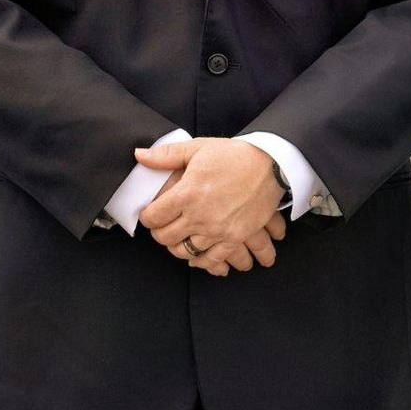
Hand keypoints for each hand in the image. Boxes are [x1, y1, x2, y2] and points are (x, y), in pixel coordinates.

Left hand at [136, 138, 283, 271]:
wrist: (271, 163)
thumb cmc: (233, 155)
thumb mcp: (198, 148)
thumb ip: (166, 155)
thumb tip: (139, 155)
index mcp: (187, 193)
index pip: (153, 217)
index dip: (148, 217)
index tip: (152, 213)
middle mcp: (199, 215)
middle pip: (165, 238)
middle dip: (160, 233)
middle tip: (164, 226)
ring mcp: (218, 229)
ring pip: (185, 251)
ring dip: (178, 246)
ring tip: (181, 237)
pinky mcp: (235, 237)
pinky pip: (212, 259)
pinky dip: (201, 261)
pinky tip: (197, 255)